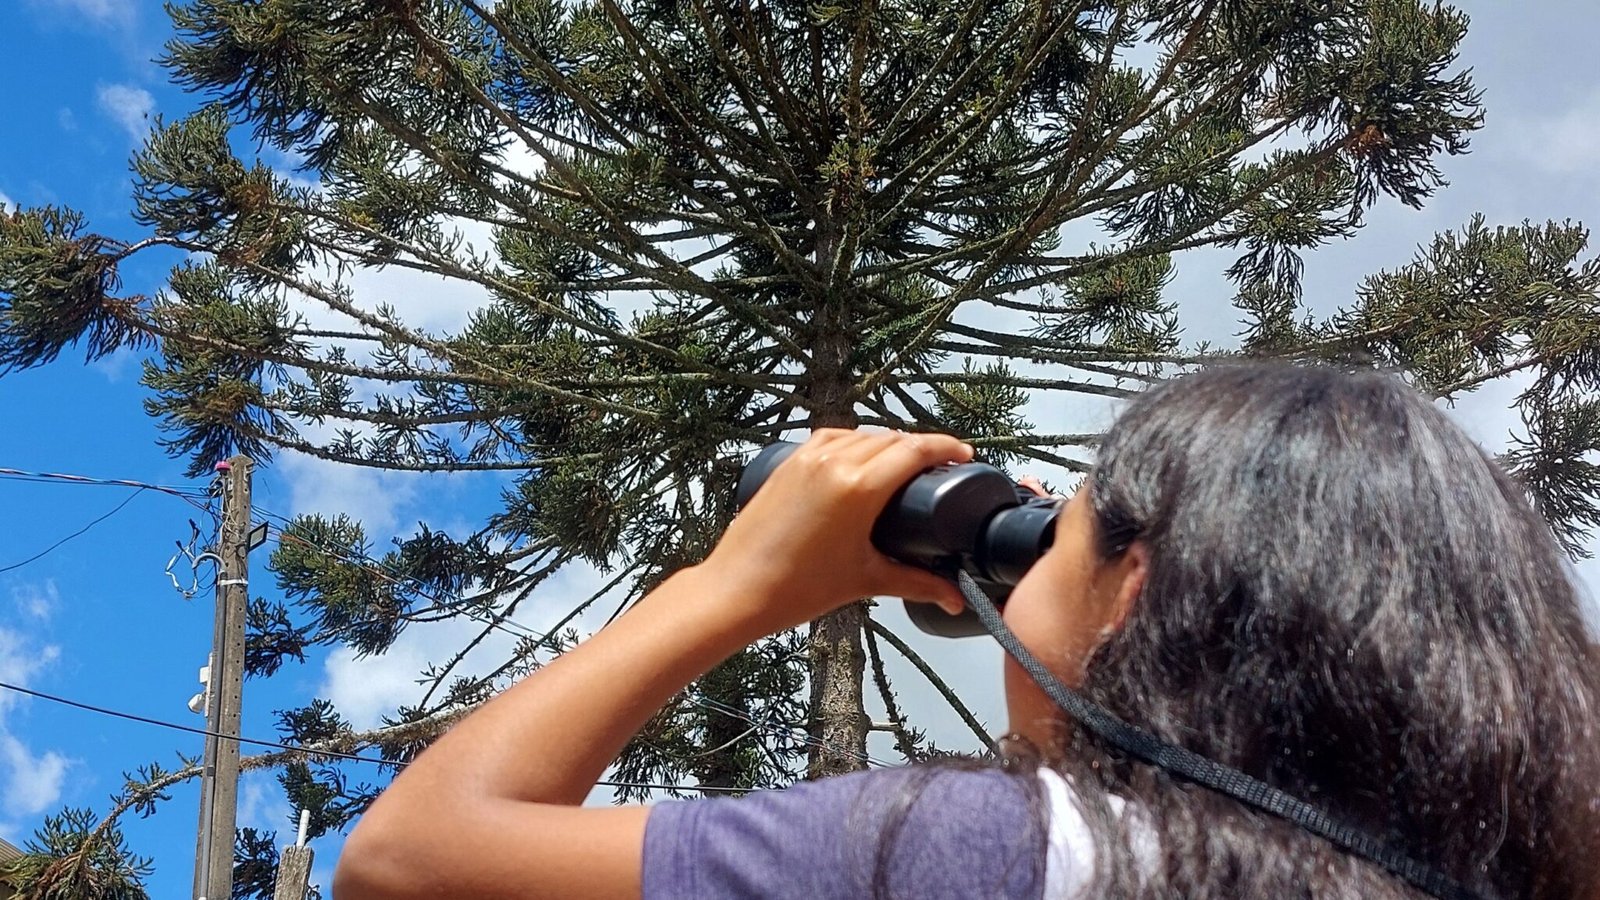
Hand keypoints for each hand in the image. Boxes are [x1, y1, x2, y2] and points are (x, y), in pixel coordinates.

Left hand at [698, 429, 973, 634]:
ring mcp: (806, 457)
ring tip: (904, 464)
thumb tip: (955, 597)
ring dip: (887, 443)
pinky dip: (854, 443)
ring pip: (862, 435)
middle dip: (920, 448)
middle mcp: (834, 462)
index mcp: (858, 487)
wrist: (737, 589)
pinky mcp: (788, 462)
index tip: (965, 455)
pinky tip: (862, 459)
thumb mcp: (866, 580)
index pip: (915, 450)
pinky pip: (832, 438)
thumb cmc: (797, 588)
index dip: (946, 447)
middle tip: (940, 466)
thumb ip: (917, 583)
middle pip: (892, 439)